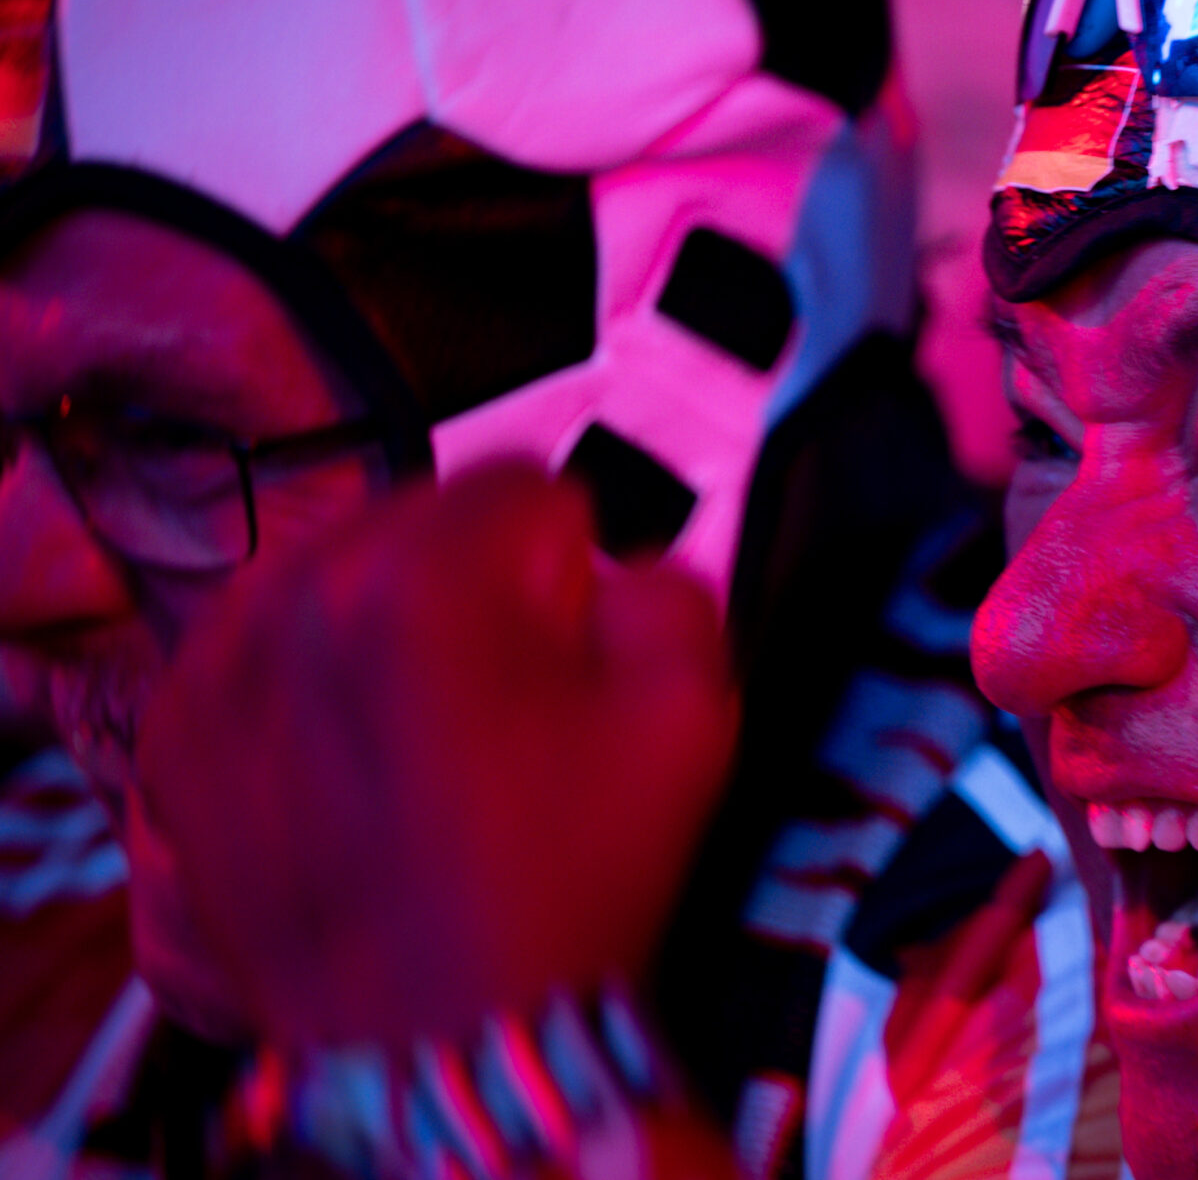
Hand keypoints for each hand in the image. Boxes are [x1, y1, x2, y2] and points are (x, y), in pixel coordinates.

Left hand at [129, 461, 738, 1044]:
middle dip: (474, 584)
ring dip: (382, 624)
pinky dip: (305, 684)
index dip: (576, 563)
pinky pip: (255, 652)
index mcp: (430, 576)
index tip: (575, 640)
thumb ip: (668, 587)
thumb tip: (609, 568)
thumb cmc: (568, 888)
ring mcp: (221, 669)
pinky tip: (354, 761)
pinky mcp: (177, 738)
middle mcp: (302, 599)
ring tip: (424, 735)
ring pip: (330, 575)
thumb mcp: (692, 716)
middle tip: (508, 699)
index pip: (526, 482)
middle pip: (419, 518)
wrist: (454, 1042)